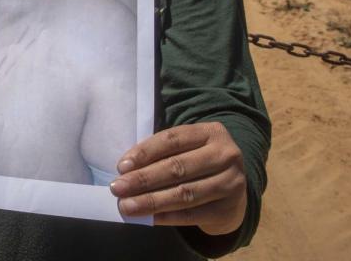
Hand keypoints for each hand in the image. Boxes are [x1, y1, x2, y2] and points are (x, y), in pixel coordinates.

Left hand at [109, 122, 246, 235]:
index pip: (172, 139)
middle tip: (117, 188)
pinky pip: (192, 214)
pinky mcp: (228, 208)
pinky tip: (148, 218)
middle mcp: (226, 155)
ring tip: (127, 206)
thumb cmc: (198, 163)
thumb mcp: (187, 148)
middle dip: (143, 179)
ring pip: (184, 193)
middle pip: (177, 167)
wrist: (232, 191)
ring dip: (151, 201)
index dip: (145, 152)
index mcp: (211, 132)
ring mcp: (231, 183)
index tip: (121, 166)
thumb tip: (126, 170)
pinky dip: (167, 217)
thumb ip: (162, 153)